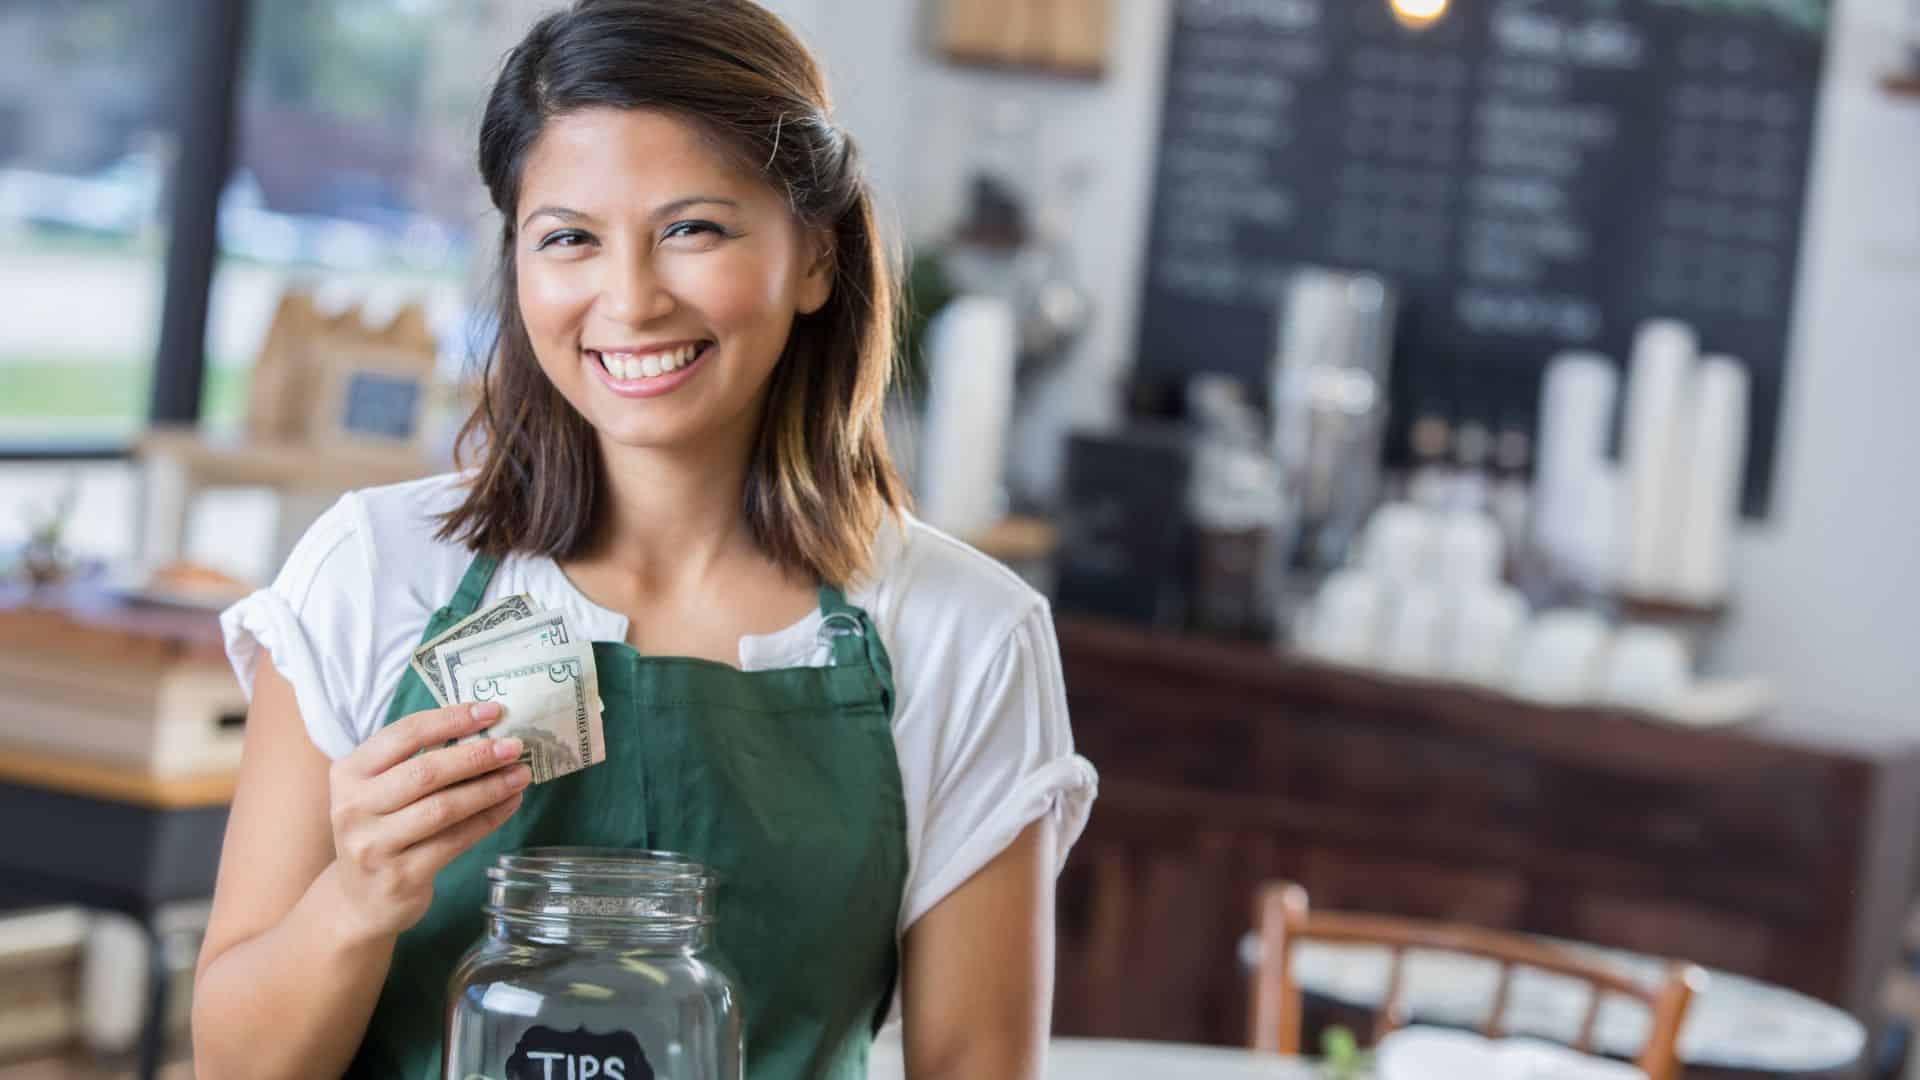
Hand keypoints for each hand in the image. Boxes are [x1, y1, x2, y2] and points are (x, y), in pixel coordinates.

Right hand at [326, 701, 530, 942]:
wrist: (359, 900)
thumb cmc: (381, 830)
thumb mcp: (380, 790)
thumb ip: (417, 761)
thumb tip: (484, 730)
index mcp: (349, 773)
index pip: (404, 734)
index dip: (450, 719)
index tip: (492, 711)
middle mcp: (354, 807)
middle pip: (424, 772)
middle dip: (476, 756)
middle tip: (514, 746)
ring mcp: (374, 845)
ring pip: (443, 808)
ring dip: (489, 788)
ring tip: (520, 775)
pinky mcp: (400, 876)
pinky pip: (454, 841)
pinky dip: (487, 819)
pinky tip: (509, 804)